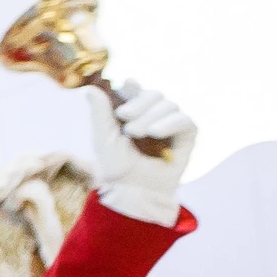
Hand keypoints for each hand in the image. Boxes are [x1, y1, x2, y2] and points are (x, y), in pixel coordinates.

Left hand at [93, 78, 195, 222]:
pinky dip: (170, 122)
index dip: (132, 86)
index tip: (127, 85)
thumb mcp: (103, 138)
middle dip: (139, 103)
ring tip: (135, 133)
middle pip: (154, 94)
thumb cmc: (116, 167)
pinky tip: (156, 132)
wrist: (133, 190)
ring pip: (169, 105)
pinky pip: (185, 120)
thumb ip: (99, 113)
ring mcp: (172, 124)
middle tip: (124, 116)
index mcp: (133, 112)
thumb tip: (89, 88)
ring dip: (150, 116)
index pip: (136, 90)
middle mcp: (154, 115)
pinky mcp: (187, 135)